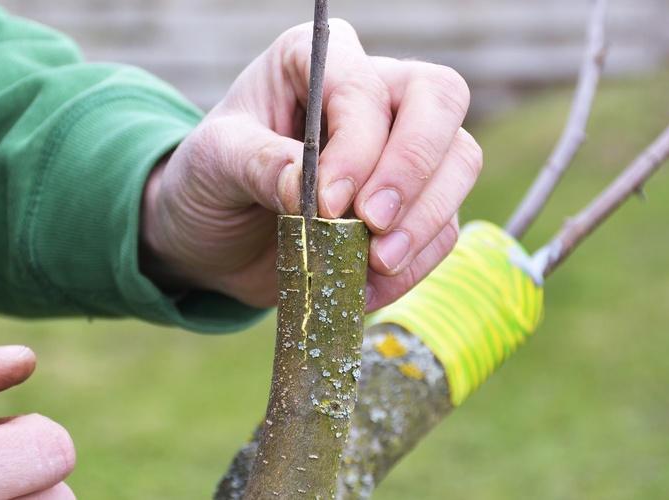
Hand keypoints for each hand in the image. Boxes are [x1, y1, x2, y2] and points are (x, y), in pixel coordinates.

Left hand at [141, 19, 481, 311]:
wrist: (214, 237)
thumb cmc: (209, 180)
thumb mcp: (212, 163)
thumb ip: (258, 164)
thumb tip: (310, 189)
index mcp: (318, 61)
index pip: (366, 87)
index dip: (358, 147)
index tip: (325, 204)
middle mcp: (374, 91)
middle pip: (440, 100)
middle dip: (413, 170)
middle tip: (373, 227)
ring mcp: (403, 147)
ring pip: (459, 161)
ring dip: (425, 221)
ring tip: (373, 264)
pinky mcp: (414, 204)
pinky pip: (445, 226)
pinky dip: (415, 263)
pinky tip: (368, 286)